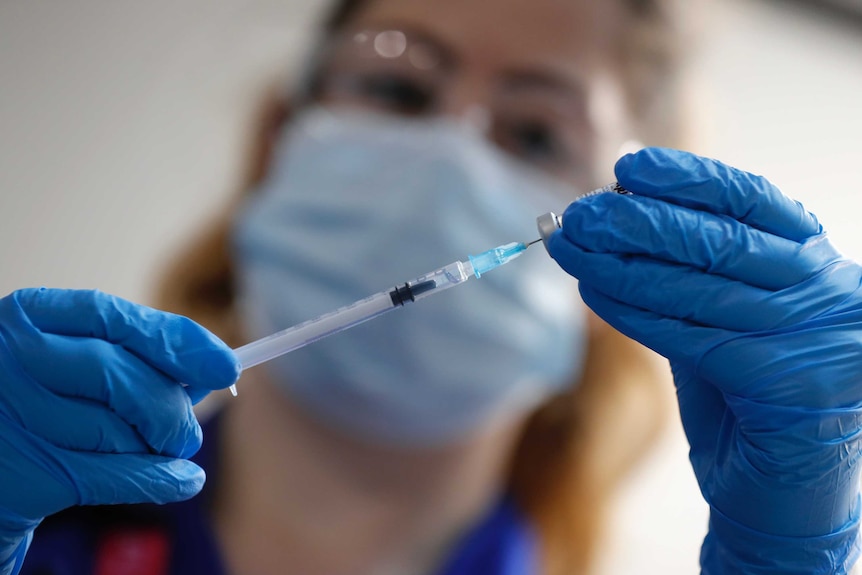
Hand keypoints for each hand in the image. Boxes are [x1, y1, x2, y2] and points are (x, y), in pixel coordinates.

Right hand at [0, 288, 238, 573]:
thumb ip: (138, 359)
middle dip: (170, 410)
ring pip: (119, 430)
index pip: (115, 318)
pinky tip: (184, 479)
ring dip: (157, 449)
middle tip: (188, 432)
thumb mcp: (78, 362)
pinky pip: (115, 475)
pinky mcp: (21, 474)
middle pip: (122, 377)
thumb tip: (213, 369)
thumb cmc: (45, 403)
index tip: (226, 365)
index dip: (178, 341)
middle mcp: (13, 358)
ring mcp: (12, 415)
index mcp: (31, 316)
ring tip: (160, 452)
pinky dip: (162, 479)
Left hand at [548, 148, 861, 572]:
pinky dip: (633, 311)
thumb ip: (686, 272)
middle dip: (638, 221)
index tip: (628, 166)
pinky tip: (591, 292)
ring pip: (698, 286)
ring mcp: (817, 339)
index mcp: (819, 264)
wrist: (782, 495)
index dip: (688, 177)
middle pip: (720, 239)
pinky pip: (690, 336)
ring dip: (621, 264)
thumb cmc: (748, 398)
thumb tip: (617, 215)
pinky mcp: (789, 385)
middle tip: (579, 213)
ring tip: (570, 247)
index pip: (752, 200)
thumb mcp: (725, 320)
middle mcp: (831, 292)